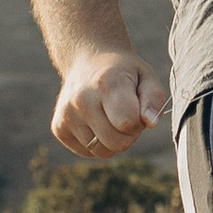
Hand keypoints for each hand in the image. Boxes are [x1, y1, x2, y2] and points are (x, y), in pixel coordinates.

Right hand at [49, 48, 168, 160]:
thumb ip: (155, 99)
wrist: (89, 60)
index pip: (128, 123)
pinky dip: (97, 142)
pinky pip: (87, 152)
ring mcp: (67, 114)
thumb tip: (150, 122)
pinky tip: (96, 120)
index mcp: (107, 83)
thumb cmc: (124, 72)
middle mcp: (82, 99)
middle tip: (126, 114)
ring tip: (110, 116)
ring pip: (101, 152)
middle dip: (128, 134)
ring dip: (112, 140)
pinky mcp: (58, 128)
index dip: (140, 121)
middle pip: (116, 143)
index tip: (137, 107)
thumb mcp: (147, 77)